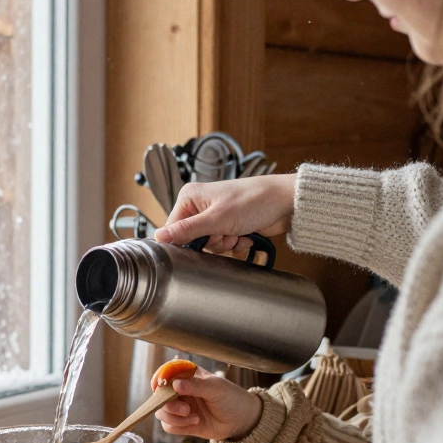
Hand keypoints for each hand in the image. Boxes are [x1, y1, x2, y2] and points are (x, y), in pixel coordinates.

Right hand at [154, 173, 296, 253]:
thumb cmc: (253, 201)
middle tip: (225, 233)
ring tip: (237, 232)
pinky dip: (234, 243)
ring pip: (208, 245)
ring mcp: (215, 216)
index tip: (203, 239)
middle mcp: (200, 206)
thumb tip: (158, 236)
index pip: (173, 228)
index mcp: (190, 198)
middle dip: (211, 242)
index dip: (186, 240)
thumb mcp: (216, 219)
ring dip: (225, 244)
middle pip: (191, 240)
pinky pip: (223, 244)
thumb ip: (186, 230)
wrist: (284, 203)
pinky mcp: (228, 225)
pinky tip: (244, 234)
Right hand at [155, 368, 262, 440]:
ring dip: (173, 417)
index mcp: (188, 376)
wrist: (241, 420)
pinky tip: (194, 424)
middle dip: (168, 404)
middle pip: (160, 396)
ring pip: (162, 412)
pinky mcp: (182, 423)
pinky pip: (168, 426)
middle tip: (185, 409)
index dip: (159, 379)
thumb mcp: (216, 388)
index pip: (166, 374)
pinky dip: (177, 427)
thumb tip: (175, 384)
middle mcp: (181, 391)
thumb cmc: (231, 398)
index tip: (158, 387)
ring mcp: (180, 407)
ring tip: (193, 418)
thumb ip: (195, 386)